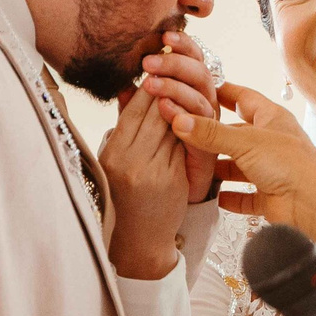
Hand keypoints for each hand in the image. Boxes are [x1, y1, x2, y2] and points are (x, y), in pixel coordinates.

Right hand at [98, 78, 191, 279]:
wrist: (138, 245)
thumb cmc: (125, 202)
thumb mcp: (117, 163)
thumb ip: (125, 127)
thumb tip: (127, 90)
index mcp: (112, 154)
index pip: (133, 110)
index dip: (150, 88)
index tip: (163, 71)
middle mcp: (129, 160)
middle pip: (154, 113)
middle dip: (171, 90)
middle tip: (184, 70)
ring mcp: (152, 171)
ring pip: (172, 126)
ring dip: (186, 105)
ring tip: (197, 86)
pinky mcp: (172, 181)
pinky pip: (184, 147)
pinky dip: (194, 131)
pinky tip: (204, 116)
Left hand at [138, 31, 224, 204]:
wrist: (160, 210)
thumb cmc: (149, 165)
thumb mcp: (137, 131)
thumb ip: (133, 109)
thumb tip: (121, 84)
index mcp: (190, 93)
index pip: (191, 59)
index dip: (180, 46)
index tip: (161, 35)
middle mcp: (203, 105)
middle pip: (199, 71)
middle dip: (174, 62)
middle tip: (149, 61)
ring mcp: (208, 126)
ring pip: (201, 93)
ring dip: (176, 85)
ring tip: (151, 83)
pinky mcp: (209, 147)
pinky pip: (201, 123)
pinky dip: (182, 112)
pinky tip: (164, 107)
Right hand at [165, 85, 315, 238]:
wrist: (315, 205)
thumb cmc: (291, 164)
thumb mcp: (246, 142)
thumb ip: (211, 134)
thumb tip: (179, 120)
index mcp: (271, 119)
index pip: (242, 98)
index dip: (221, 92)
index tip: (198, 90)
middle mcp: (271, 142)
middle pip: (236, 135)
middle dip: (212, 136)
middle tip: (184, 132)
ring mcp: (270, 170)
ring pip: (238, 167)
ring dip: (218, 169)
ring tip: (192, 167)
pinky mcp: (269, 197)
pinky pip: (245, 196)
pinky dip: (230, 197)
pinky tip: (213, 197)